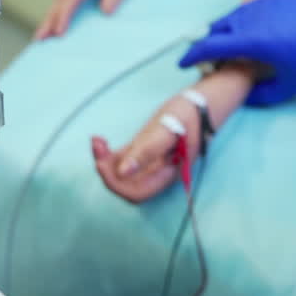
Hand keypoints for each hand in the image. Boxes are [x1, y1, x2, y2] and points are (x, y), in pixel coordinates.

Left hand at [93, 66, 251, 202]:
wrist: (198, 102)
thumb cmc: (188, 114)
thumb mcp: (168, 129)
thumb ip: (147, 151)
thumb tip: (123, 172)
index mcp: (167, 174)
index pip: (137, 193)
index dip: (117, 184)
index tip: (102, 164)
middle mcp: (156, 173)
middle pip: (126, 185)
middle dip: (108, 171)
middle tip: (98, 147)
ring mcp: (149, 163)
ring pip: (120, 173)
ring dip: (105, 160)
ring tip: (97, 141)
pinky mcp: (143, 152)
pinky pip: (122, 160)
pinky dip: (108, 153)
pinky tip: (99, 140)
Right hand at [179, 0, 295, 105]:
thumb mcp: (292, 85)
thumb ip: (263, 93)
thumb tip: (246, 93)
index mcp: (251, 39)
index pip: (210, 46)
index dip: (193, 56)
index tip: (183, 65)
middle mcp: (251, 17)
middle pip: (217, 28)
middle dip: (207, 45)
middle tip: (209, 62)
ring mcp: (265, 4)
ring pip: (233, 17)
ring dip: (224, 32)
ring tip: (229, 49)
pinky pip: (248, 11)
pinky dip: (240, 23)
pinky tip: (252, 35)